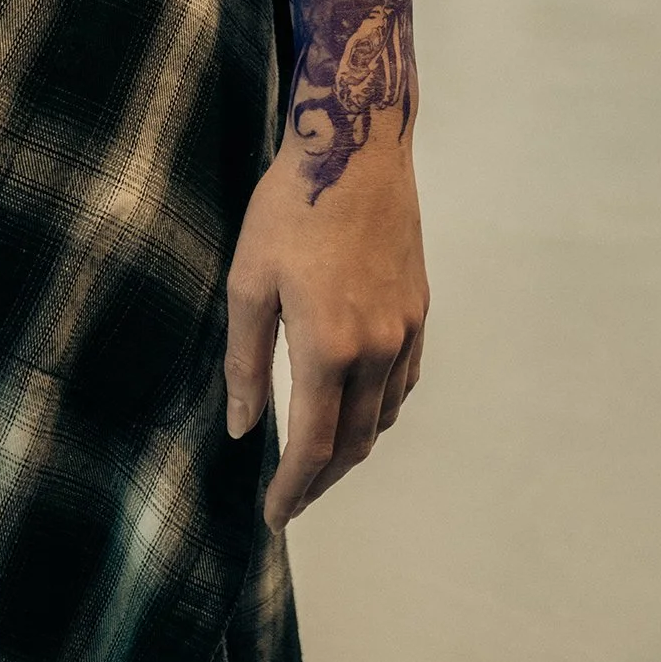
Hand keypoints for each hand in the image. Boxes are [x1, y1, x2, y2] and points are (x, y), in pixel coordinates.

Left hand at [224, 120, 427, 531]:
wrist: (357, 146)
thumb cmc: (290, 206)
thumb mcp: (248, 281)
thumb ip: (245, 362)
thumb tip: (241, 428)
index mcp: (327, 346)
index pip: (312, 445)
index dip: (292, 489)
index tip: (274, 515)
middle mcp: (376, 347)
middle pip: (354, 442)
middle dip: (321, 481)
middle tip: (292, 499)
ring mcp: (405, 328)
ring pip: (385, 416)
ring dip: (352, 448)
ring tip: (319, 461)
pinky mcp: (419, 307)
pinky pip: (404, 381)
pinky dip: (380, 410)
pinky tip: (358, 407)